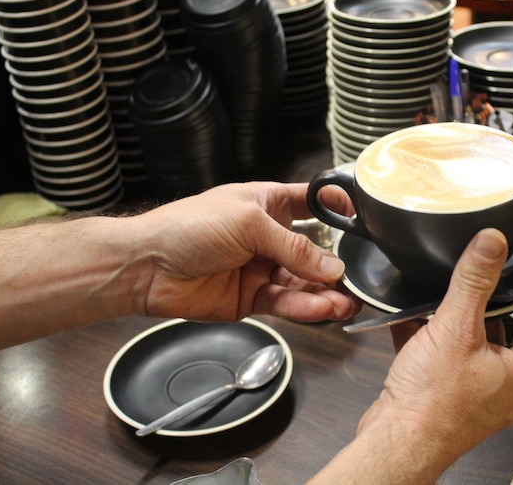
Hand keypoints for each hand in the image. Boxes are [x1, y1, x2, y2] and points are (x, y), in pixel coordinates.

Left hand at [127, 182, 361, 322]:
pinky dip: (306, 308)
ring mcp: (262, 269)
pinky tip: (323, 309)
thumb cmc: (190, 227)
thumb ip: (294, 246)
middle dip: (337, 265)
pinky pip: (286, 304)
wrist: (147, 266)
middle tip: (360, 279)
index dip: (337, 209)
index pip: (312, 203)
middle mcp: (270, 237)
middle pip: (314, 252)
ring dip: (326, 293)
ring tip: (346, 303)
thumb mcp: (249, 224)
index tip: (365, 218)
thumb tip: (333, 268)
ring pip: (304, 283)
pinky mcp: (253, 300)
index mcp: (269, 205)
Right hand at [346, 229, 512, 481]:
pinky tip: (412, 318)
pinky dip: (433, 338)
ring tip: (447, 291)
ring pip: (476, 343)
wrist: (395, 444)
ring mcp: (479, 395)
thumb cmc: (432, 403)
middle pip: (509, 328)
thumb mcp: (457, 329)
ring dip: (459, 319)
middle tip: (489, 269)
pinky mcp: (451, 398)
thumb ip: (475, 281)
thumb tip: (492, 243)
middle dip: (493, 300)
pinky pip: (448, 358)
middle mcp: (508, 387)